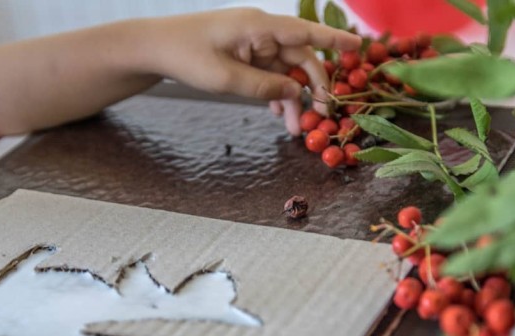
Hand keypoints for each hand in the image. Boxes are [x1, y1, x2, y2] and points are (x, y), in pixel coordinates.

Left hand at [150, 8, 360, 134]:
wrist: (155, 48)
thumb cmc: (186, 56)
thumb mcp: (226, 78)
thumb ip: (264, 86)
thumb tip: (296, 92)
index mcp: (259, 26)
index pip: (305, 31)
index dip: (334, 39)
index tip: (359, 46)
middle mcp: (261, 31)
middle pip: (299, 57)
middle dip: (312, 87)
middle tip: (320, 116)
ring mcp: (253, 43)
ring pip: (285, 71)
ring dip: (292, 97)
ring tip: (292, 130)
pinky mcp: (245, 54)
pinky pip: (270, 73)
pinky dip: (275, 92)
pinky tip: (277, 112)